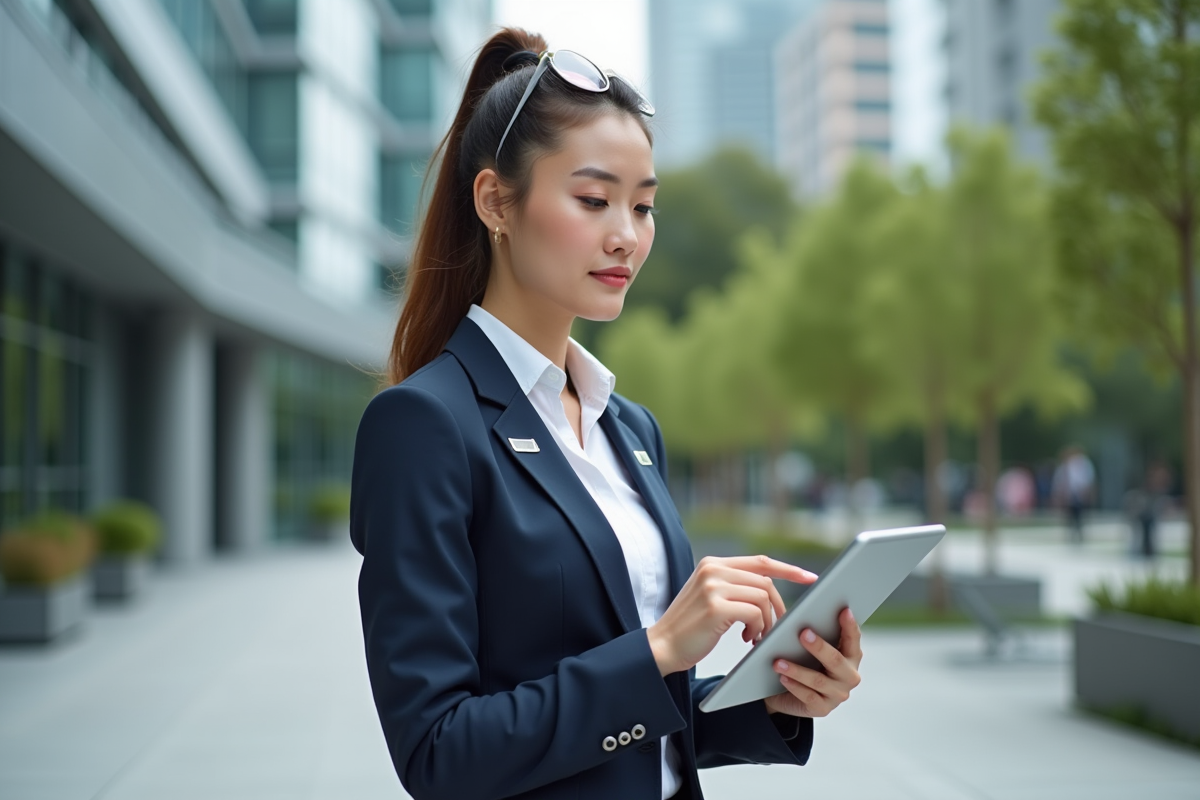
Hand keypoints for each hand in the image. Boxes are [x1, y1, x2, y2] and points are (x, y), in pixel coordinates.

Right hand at [647, 556, 816, 675]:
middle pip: (766, 582)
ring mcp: (713, 586)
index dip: (788, 569)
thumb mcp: (710, 597)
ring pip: (763, 597)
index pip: (760, 561)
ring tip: (756, 636)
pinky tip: (746, 639)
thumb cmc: (690, 628)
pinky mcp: (716, 606)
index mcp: (712, 564)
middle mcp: (713, 569)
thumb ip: (734, 587)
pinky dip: (757, 629)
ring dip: (767, 621)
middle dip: (776, 608)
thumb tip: (770, 591)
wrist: (662, 646)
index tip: (810, 578)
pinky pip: (755, 613)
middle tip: (771, 629)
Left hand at [764, 607, 861, 717]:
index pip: (853, 639)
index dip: (850, 625)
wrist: (789, 694)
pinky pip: (809, 697)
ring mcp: (838, 694)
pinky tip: (782, 678)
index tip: (843, 610)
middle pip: (836, 660)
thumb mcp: (808, 647)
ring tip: (778, 661)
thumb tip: (795, 618)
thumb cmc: (802, 661)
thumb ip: (809, 633)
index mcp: (851, 656)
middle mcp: (849, 676)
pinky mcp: (823, 709)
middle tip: (803, 633)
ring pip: (818, 681)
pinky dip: (794, 686)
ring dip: (797, 670)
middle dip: (819, 647)